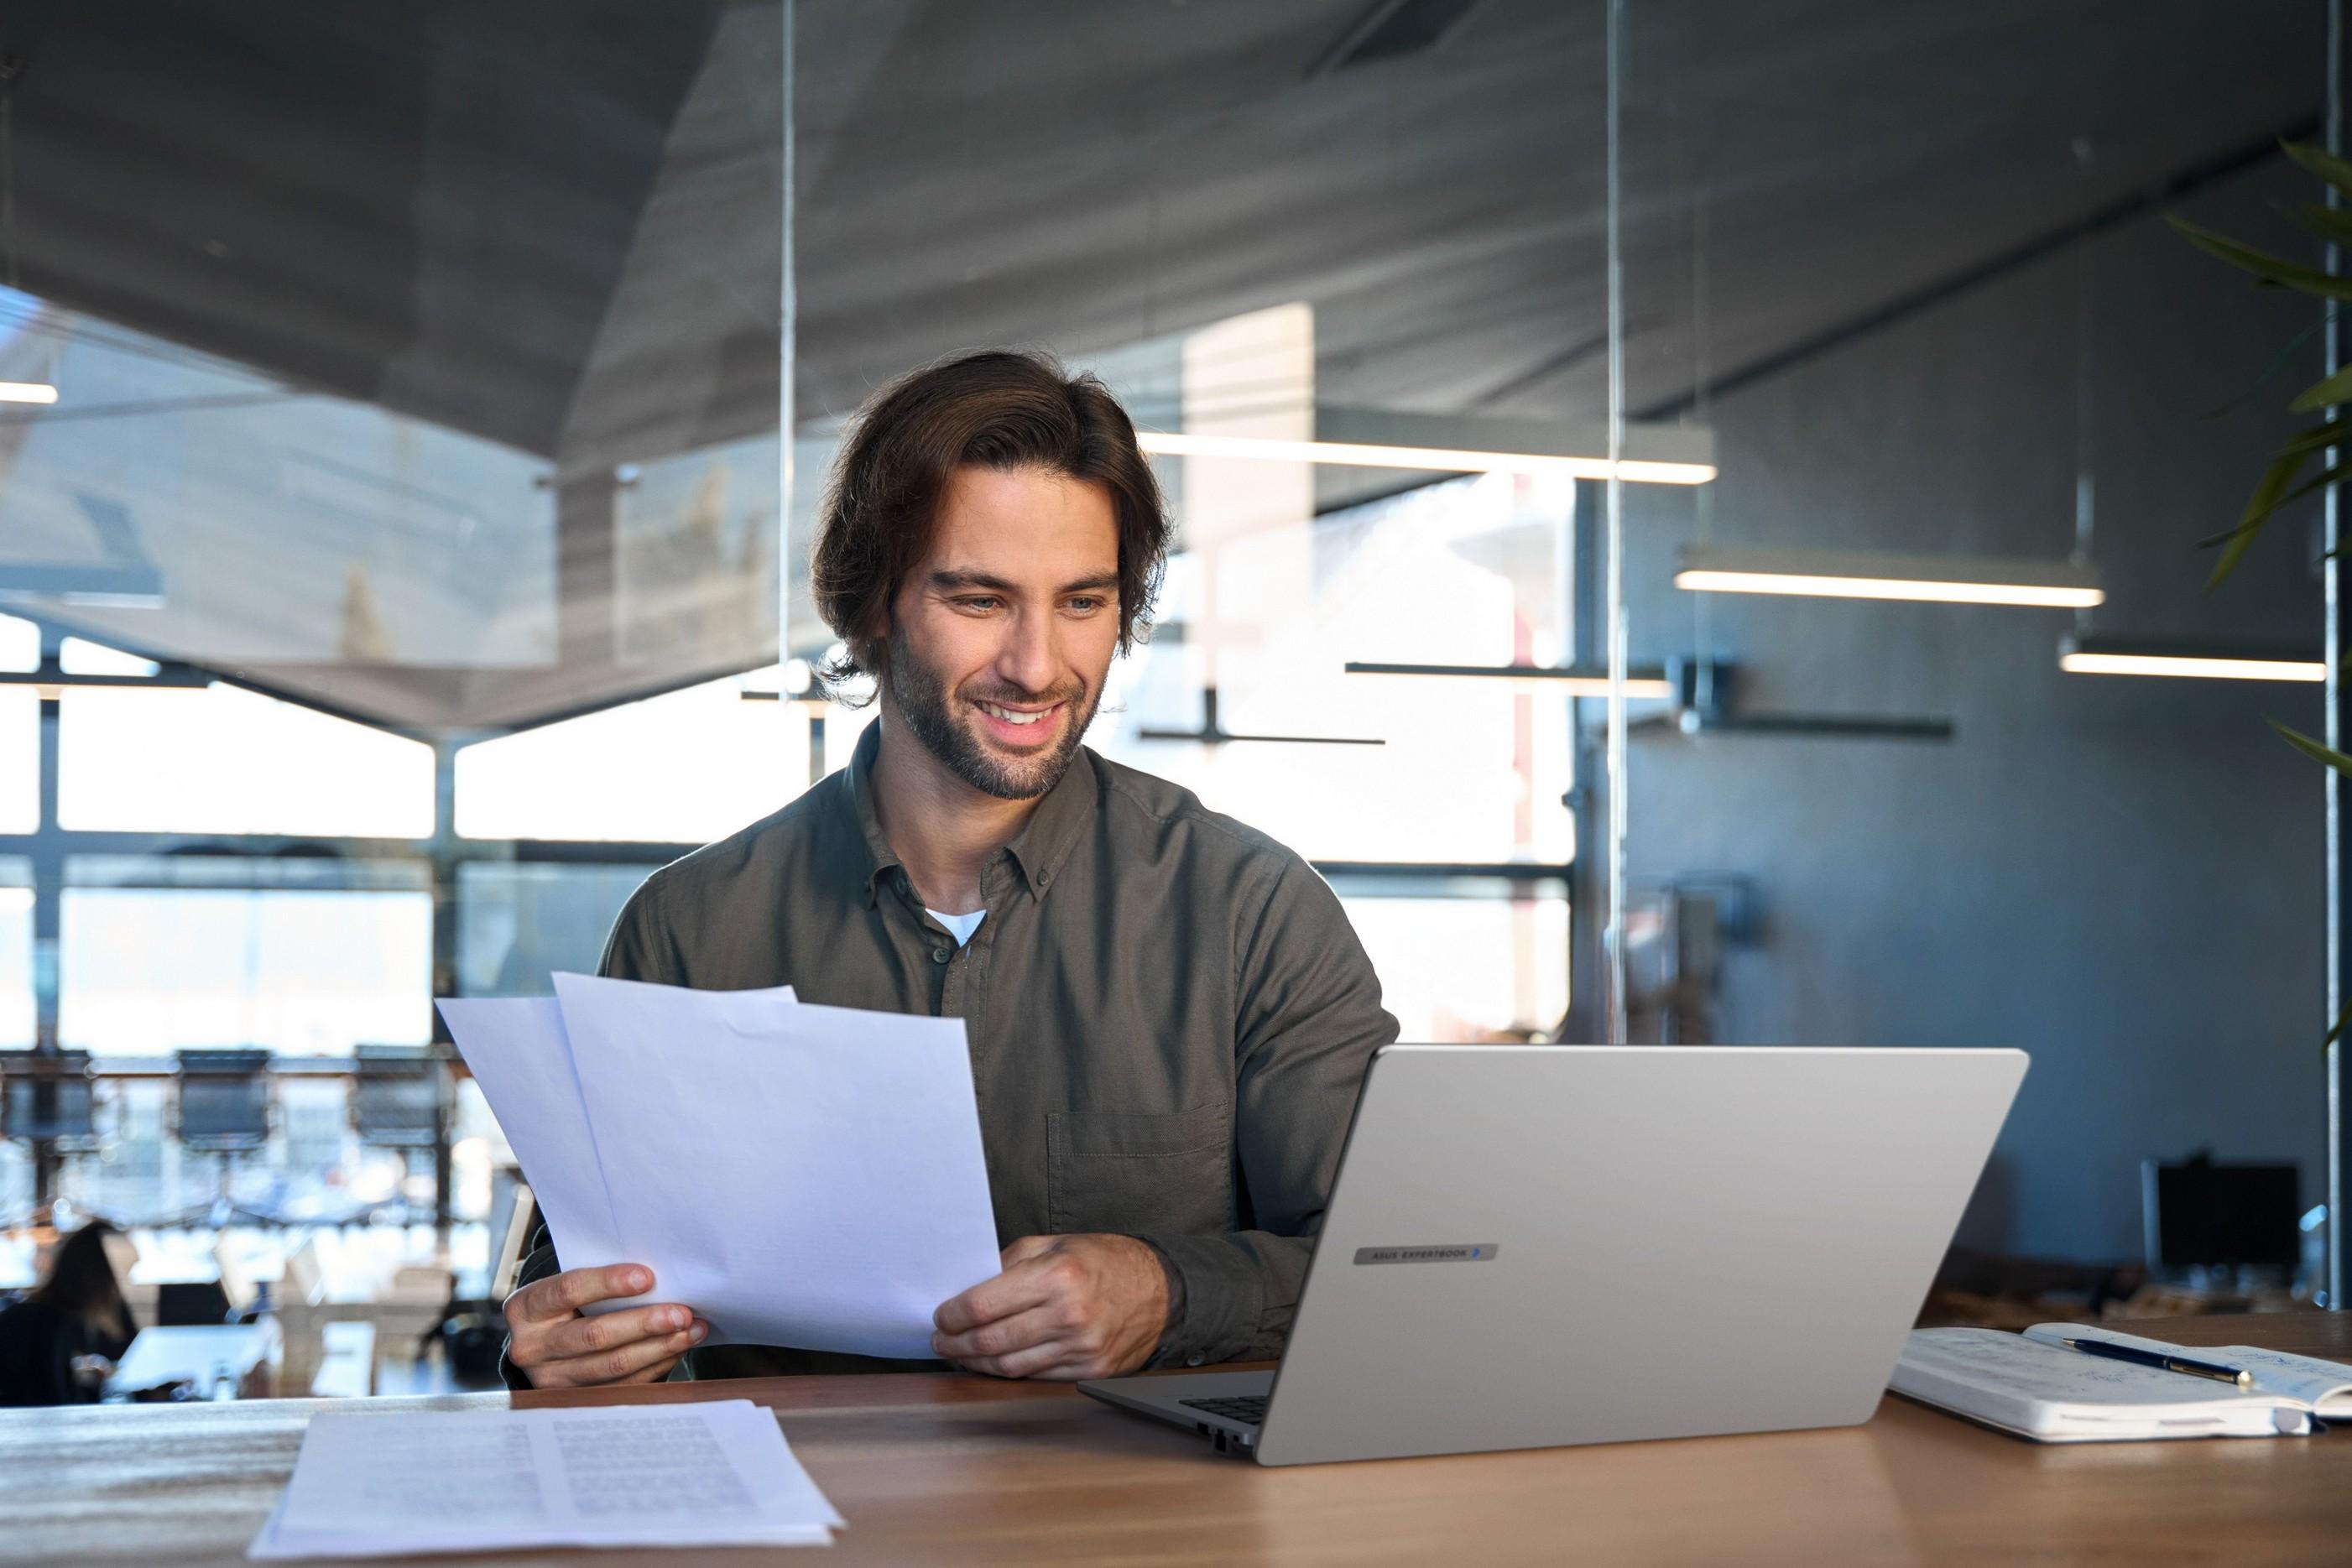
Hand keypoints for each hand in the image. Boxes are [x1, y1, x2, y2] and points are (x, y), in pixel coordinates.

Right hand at [503, 1263, 706, 1388]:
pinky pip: (623, 1385)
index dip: (609, 1283)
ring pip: (613, 1365)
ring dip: (659, 1347)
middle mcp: (532, 1347)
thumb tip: (660, 1280)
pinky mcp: (575, 1399)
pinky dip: (655, 1365)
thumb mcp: (566, 1289)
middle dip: (645, 1323)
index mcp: (526, 1309)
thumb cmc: (565, 1305)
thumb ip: (598, 1283)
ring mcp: (551, 1379)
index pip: (568, 1291)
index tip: (648, 1277)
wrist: (540, 1343)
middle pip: (595, 1335)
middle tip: (683, 1313)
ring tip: (691, 1330)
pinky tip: (677, 1349)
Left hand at [931, 1234, 1168, 1379]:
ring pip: (1009, 1367)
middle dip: (956, 1344)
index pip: (984, 1304)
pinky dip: (1009, 1373)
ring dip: (976, 1363)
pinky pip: (1035, 1378)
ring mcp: (1080, 1348)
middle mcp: (1068, 1315)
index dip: (953, 1315)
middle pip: (991, 1340)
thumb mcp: (1056, 1244)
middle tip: (941, 1340)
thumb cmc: (1106, 1261)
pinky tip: (995, 1364)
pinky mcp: (1089, 1371)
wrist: (1161, 1290)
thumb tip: (968, 1287)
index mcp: (1057, 1276)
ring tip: (961, 1354)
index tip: (941, 1316)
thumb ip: (1010, 1263)